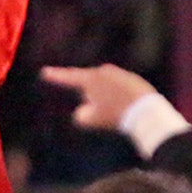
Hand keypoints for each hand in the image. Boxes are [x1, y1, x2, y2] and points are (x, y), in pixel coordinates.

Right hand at [42, 63, 159, 131]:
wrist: (146, 112)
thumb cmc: (114, 116)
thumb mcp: (90, 120)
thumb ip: (80, 115)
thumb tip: (83, 111)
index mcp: (90, 79)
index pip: (68, 77)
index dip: (55, 76)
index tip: (45, 72)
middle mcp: (104, 72)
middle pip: (88, 83)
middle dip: (87, 94)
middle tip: (95, 110)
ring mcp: (120, 74)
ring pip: (105, 87)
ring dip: (104, 97)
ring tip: (113, 112)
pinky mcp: (133, 80)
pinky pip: (120, 89)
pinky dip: (118, 98)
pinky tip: (125, 109)